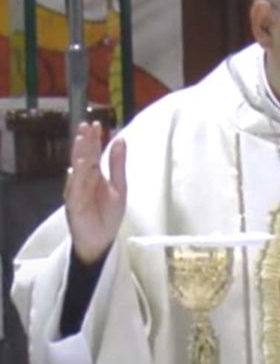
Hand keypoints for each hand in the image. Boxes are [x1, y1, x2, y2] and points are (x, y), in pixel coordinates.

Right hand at [64, 121, 126, 263]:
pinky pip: (76, 189)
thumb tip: (120, 139)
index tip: (96, 124)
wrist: (102, 240)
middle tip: (86, 126)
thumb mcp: (119, 186)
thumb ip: (117, 164)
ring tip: (82, 140)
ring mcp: (77, 192)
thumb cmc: (108, 214)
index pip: (92, 153)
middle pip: (83, 158)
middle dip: (84, 142)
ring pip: (78, 171)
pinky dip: (78, 178)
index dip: (93, 139)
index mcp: (94, 175)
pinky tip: (79, 166)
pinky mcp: (74, 205)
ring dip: (79, 155)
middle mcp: (83, 180)